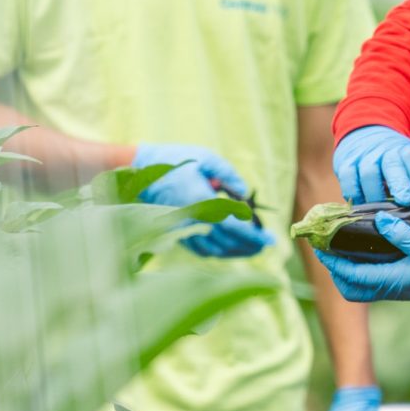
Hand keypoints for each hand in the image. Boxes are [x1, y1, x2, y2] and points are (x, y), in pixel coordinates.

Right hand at [132, 143, 274, 257]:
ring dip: (236, 252)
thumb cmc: (174, 161)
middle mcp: (192, 219)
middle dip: (250, 246)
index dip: (254, 236)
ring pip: (215, 251)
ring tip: (253, 248)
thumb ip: (228, 174)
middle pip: (227, 242)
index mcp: (200, 201)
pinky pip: (201, 250)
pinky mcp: (177, 234)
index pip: (233, 226)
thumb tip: (243, 193)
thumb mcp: (206, 158)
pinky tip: (231, 247)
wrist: (139, 172)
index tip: (270, 239)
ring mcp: (183, 229)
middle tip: (266, 244)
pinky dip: (219, 252)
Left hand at [316, 211, 409, 305]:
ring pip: (361, 284)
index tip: (319, 244)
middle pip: (350, 287)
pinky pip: (374, 277)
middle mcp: (390, 286)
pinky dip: (363, 264)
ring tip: (343, 243)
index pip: (351, 275)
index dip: (332, 261)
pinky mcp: (404, 281)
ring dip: (348, 267)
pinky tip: (367, 244)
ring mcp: (397, 285)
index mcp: (392, 280)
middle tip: (328, 246)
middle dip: (335, 269)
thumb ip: (402, 234)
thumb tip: (379, 219)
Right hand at [333, 125, 409, 210]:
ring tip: (382, 212)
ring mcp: (363, 157)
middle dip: (400, 184)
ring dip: (376, 196)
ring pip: (368, 174)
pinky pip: (348, 182)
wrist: (366, 136)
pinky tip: (362, 207)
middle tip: (405, 202)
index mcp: (404, 150)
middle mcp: (384, 151)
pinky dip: (355, 196)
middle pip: (392, 166)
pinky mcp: (345, 164)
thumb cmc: (396, 161)